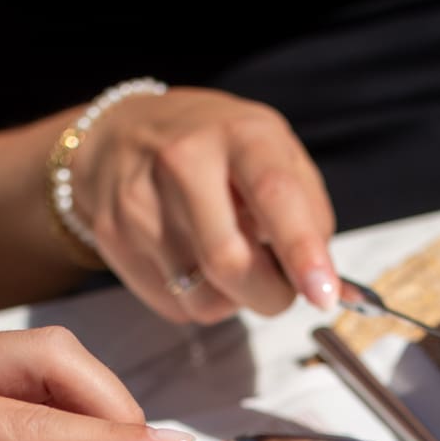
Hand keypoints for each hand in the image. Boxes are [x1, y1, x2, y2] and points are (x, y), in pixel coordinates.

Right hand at [69, 88, 338, 323]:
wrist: (117, 135)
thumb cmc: (213, 149)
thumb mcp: (270, 152)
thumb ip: (305, 210)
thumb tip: (325, 280)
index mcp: (239, 134)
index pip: (275, 196)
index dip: (303, 252)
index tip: (323, 296)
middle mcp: (184, 161)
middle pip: (231, 263)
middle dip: (270, 296)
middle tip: (281, 290)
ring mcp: (141, 202)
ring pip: (204, 299)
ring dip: (233, 300)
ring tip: (228, 259)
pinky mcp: (114, 237)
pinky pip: (175, 305)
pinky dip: (199, 299)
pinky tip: (192, 261)